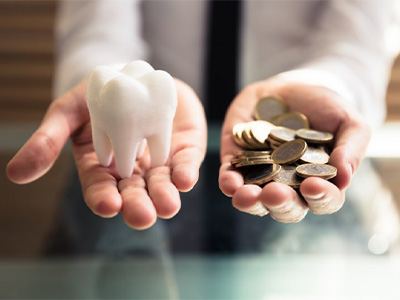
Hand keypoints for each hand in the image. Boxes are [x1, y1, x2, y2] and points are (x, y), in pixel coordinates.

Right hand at [7, 79, 206, 229]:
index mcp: (102, 167)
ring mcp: (159, 161)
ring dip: (165, 196)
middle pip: (134, 194)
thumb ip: (48, 140)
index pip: (100, 189)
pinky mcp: (182, 149)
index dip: (102, 198)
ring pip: (162, 185)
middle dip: (137, 206)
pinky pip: (185, 163)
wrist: (133, 75)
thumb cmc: (97, 95)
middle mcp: (132, 171)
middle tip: (142, 217)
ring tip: (168, 206)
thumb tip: (16, 174)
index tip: (107, 205)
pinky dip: (186, 172)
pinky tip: (185, 179)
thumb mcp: (68, 111)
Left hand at [219, 79, 370, 222]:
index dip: (320, 198)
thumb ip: (351, 149)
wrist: (293, 87)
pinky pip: (230, 178)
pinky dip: (229, 183)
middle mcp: (289, 186)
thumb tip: (344, 178)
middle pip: (286, 207)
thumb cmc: (326, 108)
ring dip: (250, 202)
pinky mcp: (237, 162)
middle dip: (280, 203)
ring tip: (246, 196)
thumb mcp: (348, 122)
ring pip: (254, 200)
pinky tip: (229, 183)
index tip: (313, 186)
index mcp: (319, 182)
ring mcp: (261, 176)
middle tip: (275, 194)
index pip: (323, 200)